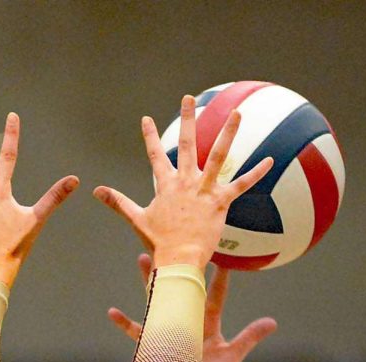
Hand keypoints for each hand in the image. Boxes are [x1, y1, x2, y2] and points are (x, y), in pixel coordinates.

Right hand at [94, 95, 272, 269]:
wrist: (178, 259)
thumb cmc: (159, 242)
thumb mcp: (137, 219)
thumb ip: (118, 202)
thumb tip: (95, 191)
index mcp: (166, 185)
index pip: (155, 155)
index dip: (149, 136)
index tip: (146, 119)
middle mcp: (186, 181)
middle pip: (187, 143)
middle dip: (188, 119)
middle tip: (189, 98)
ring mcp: (204, 190)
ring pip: (218, 155)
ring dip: (228, 132)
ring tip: (236, 112)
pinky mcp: (221, 202)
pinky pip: (242, 184)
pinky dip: (257, 172)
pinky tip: (270, 160)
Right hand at [109, 254, 276, 361]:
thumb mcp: (231, 358)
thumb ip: (248, 338)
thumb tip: (271, 322)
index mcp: (208, 325)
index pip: (214, 296)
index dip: (219, 277)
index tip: (221, 255)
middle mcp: (187, 324)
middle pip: (182, 290)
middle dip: (179, 268)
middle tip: (176, 244)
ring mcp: (169, 333)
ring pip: (158, 301)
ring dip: (150, 282)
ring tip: (142, 259)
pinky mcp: (153, 346)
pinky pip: (137, 333)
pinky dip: (125, 324)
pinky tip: (113, 312)